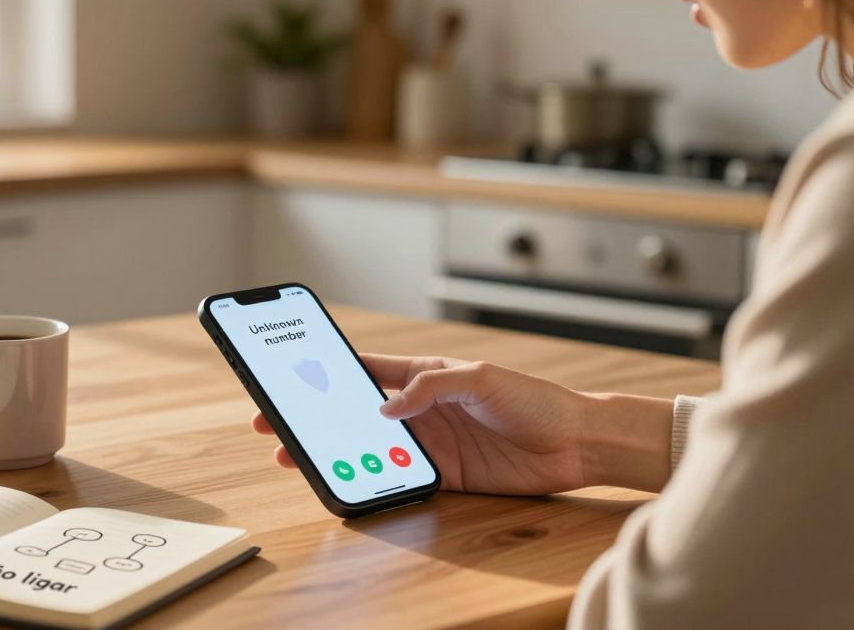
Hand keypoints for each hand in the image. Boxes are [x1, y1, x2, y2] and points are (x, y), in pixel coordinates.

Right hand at [250, 354, 673, 494]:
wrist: (576, 443)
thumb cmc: (533, 398)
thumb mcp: (481, 379)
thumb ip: (431, 388)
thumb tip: (385, 410)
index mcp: (427, 374)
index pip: (368, 370)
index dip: (329, 372)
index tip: (292, 375)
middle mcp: (422, 409)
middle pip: (357, 413)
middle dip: (317, 417)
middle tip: (276, 425)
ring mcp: (431, 443)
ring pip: (371, 448)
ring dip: (338, 452)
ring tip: (299, 458)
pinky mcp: (445, 475)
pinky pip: (400, 478)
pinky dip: (374, 481)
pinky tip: (349, 483)